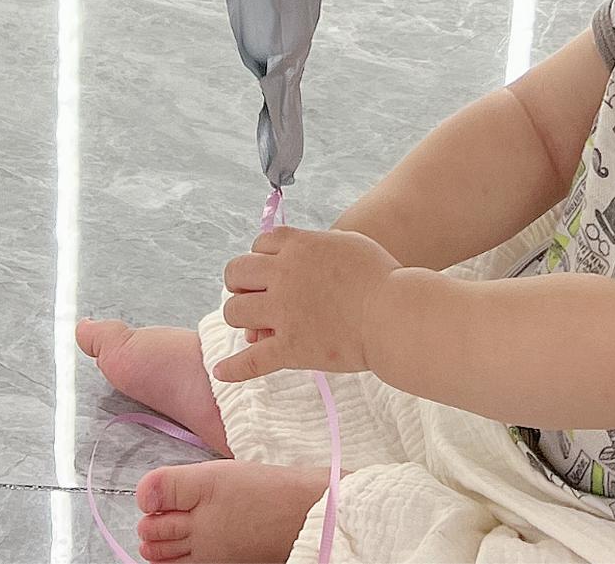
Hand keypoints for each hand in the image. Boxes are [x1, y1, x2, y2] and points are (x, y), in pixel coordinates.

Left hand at [214, 226, 399, 382]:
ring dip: (240, 317)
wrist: (394, 315)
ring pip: (235, 312)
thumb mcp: (348, 243)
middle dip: (239, 283)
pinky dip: (233, 369)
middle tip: (250, 296)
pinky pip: (251, 361)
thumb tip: (298, 254)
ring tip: (252, 326)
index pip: (259, 243)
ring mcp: (284, 312)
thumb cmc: (381, 277)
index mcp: (299, 247)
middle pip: (236, 272)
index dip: (259, 256)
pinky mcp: (290, 348)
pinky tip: (220, 372)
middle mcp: (283, 275)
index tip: (267, 269)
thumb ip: (317, 245)